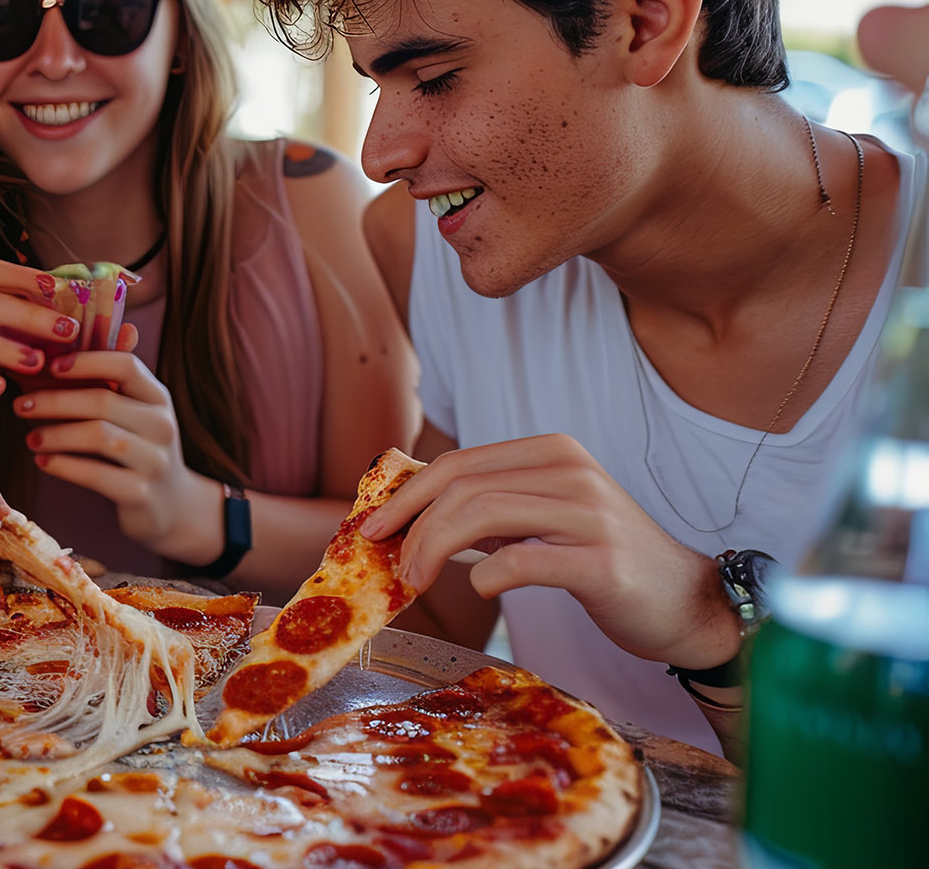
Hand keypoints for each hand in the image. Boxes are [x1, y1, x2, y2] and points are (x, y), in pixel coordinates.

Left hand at [15, 349, 223, 565]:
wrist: (171, 506)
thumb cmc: (137, 450)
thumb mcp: (129, 415)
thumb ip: (98, 386)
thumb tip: (43, 359)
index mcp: (157, 396)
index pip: (126, 365)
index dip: (86, 361)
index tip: (50, 365)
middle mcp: (161, 424)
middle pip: (103, 401)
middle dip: (55, 401)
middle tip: (21, 405)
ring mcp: (155, 460)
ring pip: (99, 436)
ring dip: (57, 434)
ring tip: (30, 438)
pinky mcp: (141, 493)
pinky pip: (96, 475)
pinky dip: (64, 466)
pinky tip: (43, 462)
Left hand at [358, 434, 740, 668]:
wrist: (684, 603)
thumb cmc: (600, 560)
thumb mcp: (541, 518)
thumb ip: (487, 507)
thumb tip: (408, 513)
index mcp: (551, 452)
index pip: (458, 462)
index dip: (405, 494)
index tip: (371, 527)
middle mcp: (570, 472)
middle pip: (462, 485)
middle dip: (411, 524)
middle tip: (388, 562)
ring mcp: (589, 513)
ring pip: (483, 514)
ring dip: (434, 550)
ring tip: (415, 582)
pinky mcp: (601, 561)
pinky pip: (522, 561)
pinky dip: (486, 576)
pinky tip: (480, 588)